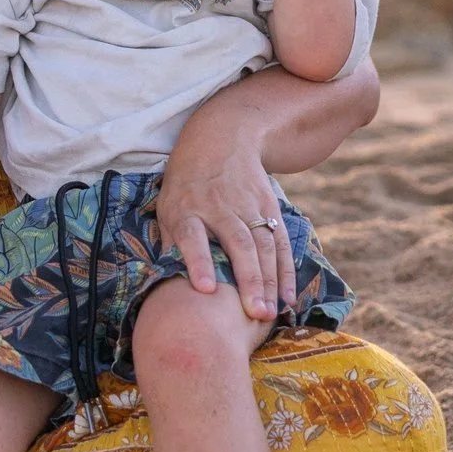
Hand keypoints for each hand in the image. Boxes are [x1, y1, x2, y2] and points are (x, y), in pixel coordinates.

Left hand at [154, 141, 292, 324]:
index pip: (192, 236)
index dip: (198, 262)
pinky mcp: (269, 208)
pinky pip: (279, 242)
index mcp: (188, 208)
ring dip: (269, 281)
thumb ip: (170, 241)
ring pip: (262, 245)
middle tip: (255, 314)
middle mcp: (219, 207)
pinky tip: (287, 297)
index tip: (206, 289)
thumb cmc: (187, 183)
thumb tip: (165, 281)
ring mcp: (248, 207)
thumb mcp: (169, 204)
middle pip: (238, 244)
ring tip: (269, 313)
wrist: (223, 138)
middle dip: (248, 280)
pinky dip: (285, 271)